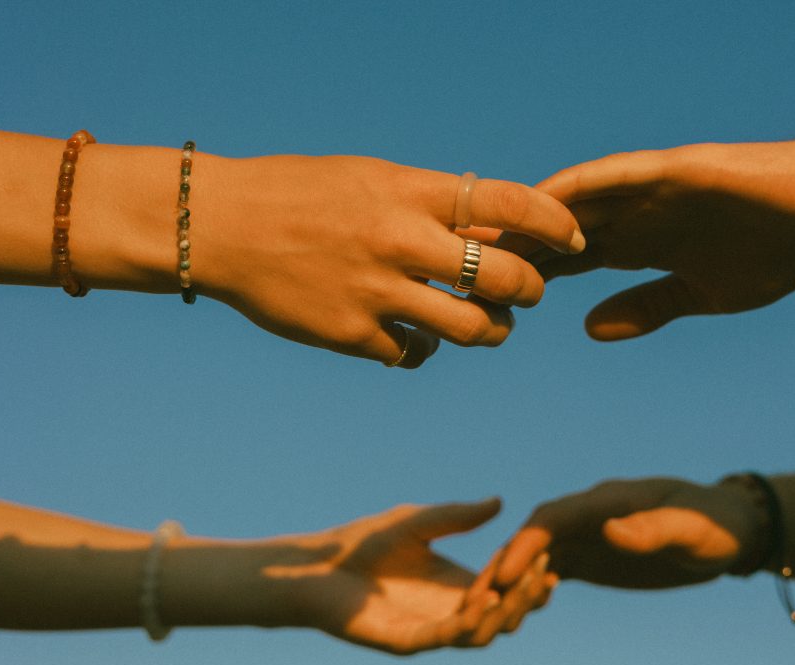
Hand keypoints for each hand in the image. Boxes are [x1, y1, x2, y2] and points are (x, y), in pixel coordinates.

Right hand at [200, 156, 584, 365]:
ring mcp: (376, 292)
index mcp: (408, 191)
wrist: (221, 228)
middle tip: (527, 293)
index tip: (573, 237)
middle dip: (530, 291)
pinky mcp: (352, 335)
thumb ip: (432, 206)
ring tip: (487, 326)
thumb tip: (496, 233)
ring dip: (492, 332)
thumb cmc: (303, 195)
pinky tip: (413, 339)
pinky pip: (415, 355)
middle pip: (505, 277)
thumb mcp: (373, 180)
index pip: (507, 202)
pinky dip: (424, 350)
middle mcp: (399, 240)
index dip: (553, 221)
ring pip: (472, 330)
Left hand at [276, 498, 553, 654]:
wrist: (317, 566)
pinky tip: (484, 598)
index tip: (548, 557)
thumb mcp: (418, 522)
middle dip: (527, 599)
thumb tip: (500, 502)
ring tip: (520, 588)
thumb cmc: (362, 543)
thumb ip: (457, 517)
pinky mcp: (404, 640)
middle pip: (502, 617)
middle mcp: (447, 612)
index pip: (504, 591)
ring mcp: (428, 629)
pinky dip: (469, 622)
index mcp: (455, 586)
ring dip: (505, 614)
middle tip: (545, 574)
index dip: (527, 579)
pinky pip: (444, 638)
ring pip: (481, 635)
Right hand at [491, 478, 762, 590]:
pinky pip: (550, 569)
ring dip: (508, 578)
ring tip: (480, 610)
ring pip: (536, 554)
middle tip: (473, 600)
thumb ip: (654, 529)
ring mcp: (588, 534)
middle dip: (503, 563)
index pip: (555, 517)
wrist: (730, 530)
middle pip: (535, 535)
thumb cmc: (716, 525)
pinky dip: (528, 587)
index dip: (526, 543)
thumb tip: (611, 529)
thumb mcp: (693, 529)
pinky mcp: (592, 556)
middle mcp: (590, 514)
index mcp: (609, 500)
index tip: (504, 574)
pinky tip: (512, 610)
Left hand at [501, 136, 794, 339]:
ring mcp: (649, 190)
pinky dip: (582, 187)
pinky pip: (620, 176)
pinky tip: (543, 198)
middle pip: (551, 232)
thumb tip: (590, 329)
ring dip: (527, 216)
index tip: (475, 303)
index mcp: (634, 245)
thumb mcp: (700, 293)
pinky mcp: (676, 170)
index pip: (562, 264)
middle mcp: (630, 214)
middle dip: (503, 248)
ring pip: (572, 201)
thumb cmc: (775, 249)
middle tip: (449, 267)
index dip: (520, 280)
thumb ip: (646, 306)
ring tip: (479, 233)